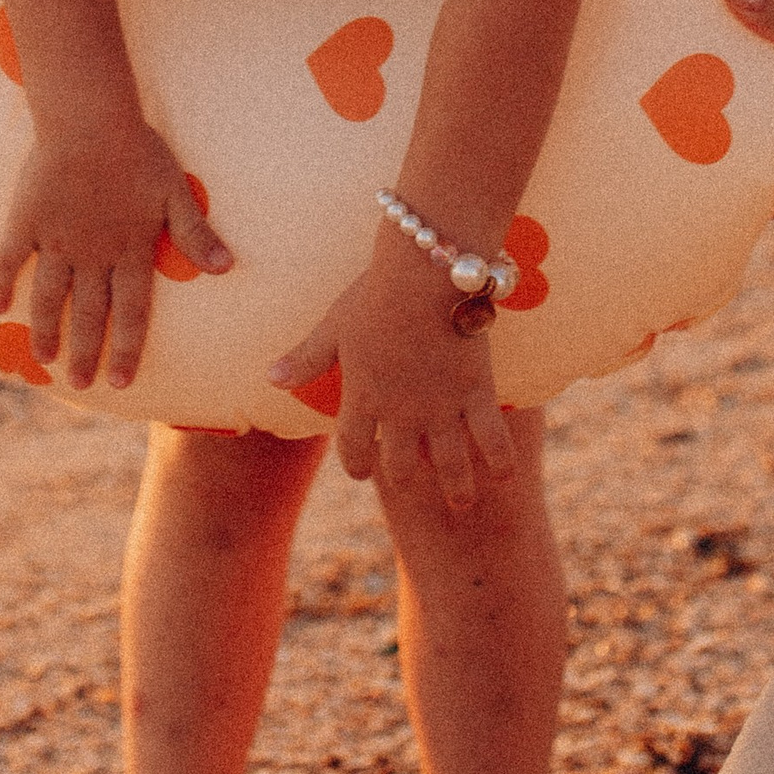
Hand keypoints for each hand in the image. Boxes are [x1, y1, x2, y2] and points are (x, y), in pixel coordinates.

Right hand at [0, 122, 231, 391]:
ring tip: (44, 359)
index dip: (126, 349)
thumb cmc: (139, 152)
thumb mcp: (175, 193)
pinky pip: (8, 258)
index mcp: (130, 251)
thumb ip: (197, 234)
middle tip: (81, 384)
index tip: (121, 382)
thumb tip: (229, 268)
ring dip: (46, 330)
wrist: (90, 119)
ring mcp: (56, 240)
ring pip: (49, 297)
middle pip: (89, 314)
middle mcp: (92, 254)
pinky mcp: (27, 220)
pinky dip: (0, 283)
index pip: (131, 313)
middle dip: (85, 353)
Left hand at [270, 237, 515, 511]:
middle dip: (404, 478)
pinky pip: (492, 440)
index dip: (356, 465)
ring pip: (449, 467)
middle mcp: (401, 414)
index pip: (353, 449)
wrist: (423, 273)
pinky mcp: (477, 393)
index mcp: (363, 398)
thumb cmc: (374, 294)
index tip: (362, 472)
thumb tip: (270, 379)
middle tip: (413, 479)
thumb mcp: (334, 326)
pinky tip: (503, 475)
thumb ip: (306, 359)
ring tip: (461, 500)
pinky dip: (499, 462)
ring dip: (455, 488)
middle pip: (400, 467)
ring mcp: (441, 407)